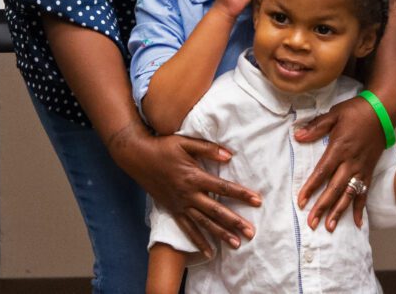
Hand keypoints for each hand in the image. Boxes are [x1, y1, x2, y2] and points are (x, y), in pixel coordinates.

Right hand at [109, 125, 260, 256]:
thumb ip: (208, 149)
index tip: (257, 201)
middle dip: (234, 222)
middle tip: (251, 232)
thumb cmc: (163, 147)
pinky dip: (198, 242)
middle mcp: (188, 194)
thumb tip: (229, 155)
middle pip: (215, 211)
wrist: (138, 158)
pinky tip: (209, 252)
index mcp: (194, 177)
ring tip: (236, 244)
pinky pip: (187, 229)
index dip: (241, 194)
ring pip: (203, 224)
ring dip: (220, 235)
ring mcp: (180, 205)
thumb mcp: (186, 142)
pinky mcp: (173, 211)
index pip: (223, 187)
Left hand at [294, 96, 384, 230]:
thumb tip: (297, 136)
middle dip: (323, 206)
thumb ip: (316, 126)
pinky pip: (364, 192)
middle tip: (312, 223)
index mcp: (339, 148)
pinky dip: (360, 208)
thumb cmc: (356, 111)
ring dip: (339, 211)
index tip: (301, 201)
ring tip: (330, 227)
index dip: (311, 188)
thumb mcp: (334, 114)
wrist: (383, 111)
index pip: (322, 172)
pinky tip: (356, 223)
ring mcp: (361, 168)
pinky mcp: (369, 171)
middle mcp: (351, 161)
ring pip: (349, 194)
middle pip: (335, 188)